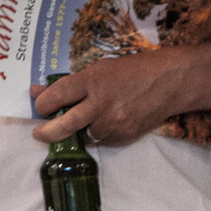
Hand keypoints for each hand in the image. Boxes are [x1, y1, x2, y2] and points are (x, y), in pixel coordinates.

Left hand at [31, 51, 193, 148]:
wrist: (171, 81)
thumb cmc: (135, 70)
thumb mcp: (101, 68)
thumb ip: (70, 83)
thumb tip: (39, 92)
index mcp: (93, 80)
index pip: (58, 95)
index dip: (43, 104)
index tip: (41, 107)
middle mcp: (101, 103)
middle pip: (64, 126)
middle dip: (47, 132)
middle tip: (39, 133)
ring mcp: (114, 122)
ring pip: (85, 135)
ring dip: (81, 130)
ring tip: (89, 118)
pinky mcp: (124, 136)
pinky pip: (103, 141)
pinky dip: (100, 134)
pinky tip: (109, 121)